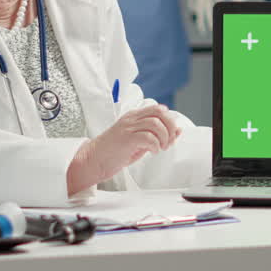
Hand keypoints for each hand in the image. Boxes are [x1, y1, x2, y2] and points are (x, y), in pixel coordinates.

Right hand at [67, 104, 182, 194]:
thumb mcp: (138, 142)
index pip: (158, 109)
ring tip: (159, 148)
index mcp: (133, 117)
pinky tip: (152, 151)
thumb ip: (156, 135)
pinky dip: (155, 145)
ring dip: (163, 138)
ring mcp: (127, 128)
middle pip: (160, 112)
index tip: (170, 136)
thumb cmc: (114, 153)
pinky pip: (148, 137)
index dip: (169, 121)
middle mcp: (131, 119)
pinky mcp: (125, 139)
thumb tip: (178, 131)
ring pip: (156, 123)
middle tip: (168, 141)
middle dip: (170, 127)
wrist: (92, 161)